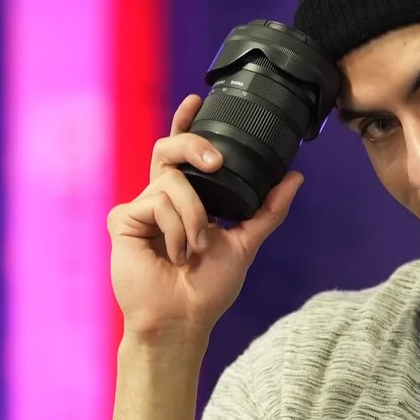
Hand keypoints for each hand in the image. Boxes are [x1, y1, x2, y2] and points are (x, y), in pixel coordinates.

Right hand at [107, 94, 303, 348]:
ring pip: (172, 181)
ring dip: (193, 218)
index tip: (196, 100)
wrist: (183, 319)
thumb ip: (267, 210)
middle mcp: (160, 198)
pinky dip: (176, 230)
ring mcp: (140, 208)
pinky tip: (174, 255)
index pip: (183, 154)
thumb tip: (295, 177)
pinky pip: (157, 202)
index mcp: (185, 200)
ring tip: (193, 249)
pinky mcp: (123, 220)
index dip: (186, 124)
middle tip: (216, 162)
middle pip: (169, 149)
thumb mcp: (245, 243)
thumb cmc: (208, 289)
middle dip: (194, 144)